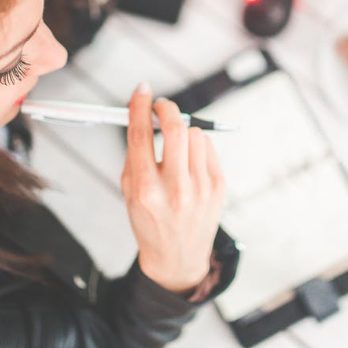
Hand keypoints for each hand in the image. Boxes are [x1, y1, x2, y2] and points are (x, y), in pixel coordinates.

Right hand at [120, 83, 225, 293]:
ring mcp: (200, 188)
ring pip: (194, 134)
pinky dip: (197, 147)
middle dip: (167, 108)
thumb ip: (134, 153)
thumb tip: (141, 113)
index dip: (140, 106)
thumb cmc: (150, 221)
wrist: (177, 257)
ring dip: (182, 132)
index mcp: (145, 189)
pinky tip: (189, 162)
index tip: (141, 91)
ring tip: (175, 147)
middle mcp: (174, 188)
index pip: (141, 135)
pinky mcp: (218, 187)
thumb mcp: (128, 191)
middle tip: (161, 106)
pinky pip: (208, 148)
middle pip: (175, 128)